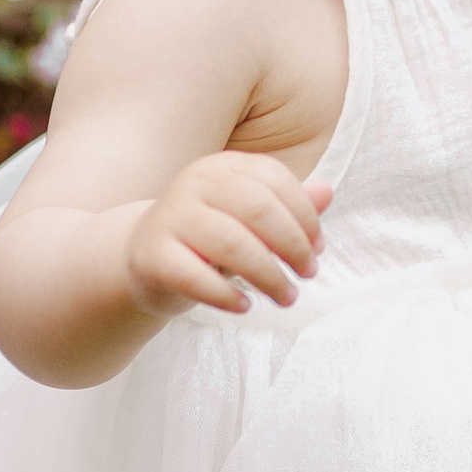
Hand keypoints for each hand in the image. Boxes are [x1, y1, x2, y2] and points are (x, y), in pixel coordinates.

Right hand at [125, 156, 330, 317]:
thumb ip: (287, 206)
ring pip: (230, 243)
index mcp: (222, 166)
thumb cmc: (209, 238)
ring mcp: (170, 216)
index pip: (275, 180)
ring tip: (286, 297)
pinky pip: (194, 276)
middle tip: (308, 275)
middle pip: (258, 210)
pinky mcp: (152, 255)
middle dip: (292, 246)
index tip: (318, 250)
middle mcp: (194, 183)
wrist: (143, 259)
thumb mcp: (250, 219)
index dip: (305, 216)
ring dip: (268, 275)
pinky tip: (246, 306)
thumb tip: (327, 192)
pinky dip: (226, 295)